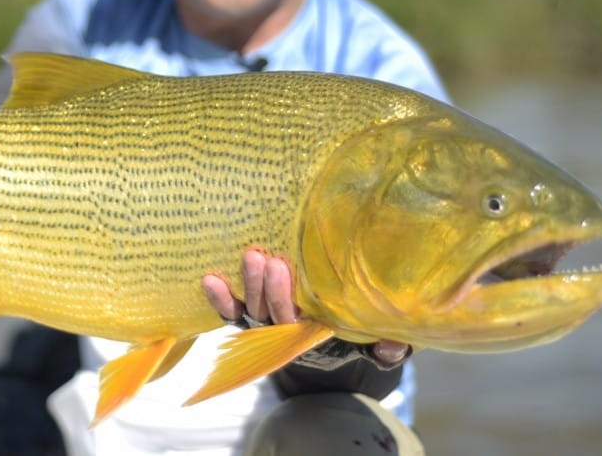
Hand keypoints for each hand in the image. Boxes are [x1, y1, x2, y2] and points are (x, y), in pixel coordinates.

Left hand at [201, 251, 410, 368]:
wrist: (335, 341)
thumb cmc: (356, 328)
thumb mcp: (375, 341)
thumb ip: (388, 346)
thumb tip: (393, 345)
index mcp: (314, 335)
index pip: (295, 323)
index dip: (284, 299)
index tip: (283, 268)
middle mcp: (286, 330)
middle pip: (271, 314)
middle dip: (268, 289)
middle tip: (269, 259)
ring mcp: (267, 322)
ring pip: (252, 309)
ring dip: (248, 285)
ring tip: (250, 255)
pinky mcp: (252, 314)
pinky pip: (232, 312)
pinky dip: (220, 299)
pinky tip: (208, 279)